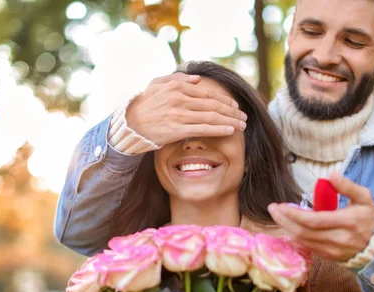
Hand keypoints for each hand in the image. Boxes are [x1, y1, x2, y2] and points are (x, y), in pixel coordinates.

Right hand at [126, 73, 247, 146]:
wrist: (129, 124)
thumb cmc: (144, 104)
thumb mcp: (157, 84)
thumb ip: (177, 78)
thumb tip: (197, 79)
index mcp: (177, 87)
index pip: (207, 94)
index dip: (225, 100)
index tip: (236, 106)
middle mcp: (180, 99)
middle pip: (213, 105)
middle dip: (232, 111)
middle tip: (244, 117)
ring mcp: (179, 114)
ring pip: (211, 117)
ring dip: (230, 121)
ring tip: (242, 125)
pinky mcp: (177, 129)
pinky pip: (203, 129)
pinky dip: (219, 129)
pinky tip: (230, 131)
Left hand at [268, 172, 373, 261]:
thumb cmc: (368, 217)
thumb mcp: (363, 197)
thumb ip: (347, 186)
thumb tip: (330, 175)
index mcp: (348, 222)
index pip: (314, 220)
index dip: (295, 214)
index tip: (281, 205)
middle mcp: (339, 239)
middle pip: (304, 232)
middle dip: (285, 220)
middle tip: (273, 209)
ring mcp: (333, 251)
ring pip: (303, 240)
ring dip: (287, 228)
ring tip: (278, 215)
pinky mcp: (329, 257)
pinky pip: (307, 246)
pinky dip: (296, 236)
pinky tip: (289, 226)